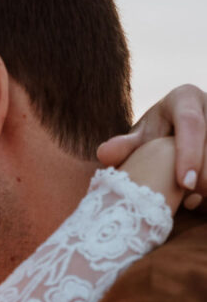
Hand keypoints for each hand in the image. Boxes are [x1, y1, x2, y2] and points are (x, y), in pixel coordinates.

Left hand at [98, 84, 205, 209]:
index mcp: (184, 98)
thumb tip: (104, 154)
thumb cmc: (153, 136)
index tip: (184, 184)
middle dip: (205, 175)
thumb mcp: (140, 139)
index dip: (190, 154)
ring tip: (194, 202)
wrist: (173, 133)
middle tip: (191, 201)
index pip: (191, 123)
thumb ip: (125, 147)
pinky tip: (202, 201)